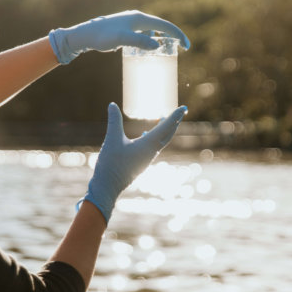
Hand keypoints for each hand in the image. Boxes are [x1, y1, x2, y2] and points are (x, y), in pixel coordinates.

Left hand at [48, 10, 190, 63]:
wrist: (85, 34)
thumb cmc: (102, 37)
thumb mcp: (121, 39)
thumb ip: (138, 41)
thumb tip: (156, 45)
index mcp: (140, 18)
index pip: (165, 25)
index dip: (178, 35)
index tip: (187, 46)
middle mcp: (137, 18)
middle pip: (161, 26)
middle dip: (172, 37)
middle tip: (181, 49)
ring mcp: (130, 23)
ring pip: (152, 30)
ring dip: (162, 38)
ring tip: (167, 51)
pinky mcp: (125, 28)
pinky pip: (143, 34)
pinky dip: (151, 40)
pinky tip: (147, 50)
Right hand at [82, 102, 186, 222]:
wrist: (108, 187)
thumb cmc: (111, 164)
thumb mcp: (112, 139)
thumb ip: (114, 121)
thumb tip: (112, 105)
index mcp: (148, 145)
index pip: (166, 127)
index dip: (175, 116)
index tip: (184, 108)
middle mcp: (151, 152)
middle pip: (168, 134)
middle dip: (174, 122)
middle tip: (182, 111)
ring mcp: (146, 159)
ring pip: (161, 141)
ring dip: (165, 130)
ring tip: (166, 120)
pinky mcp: (140, 163)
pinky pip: (152, 148)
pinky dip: (154, 138)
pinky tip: (143, 134)